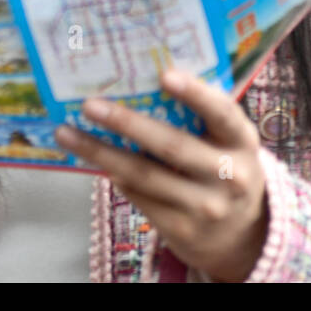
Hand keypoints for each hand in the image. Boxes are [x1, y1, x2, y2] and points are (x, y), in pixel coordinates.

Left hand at [55, 68, 268, 282]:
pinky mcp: (181, 230)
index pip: (222, 114)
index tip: (165, 74)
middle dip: (127, 123)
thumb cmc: (225, 169)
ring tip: (67, 133)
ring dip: (101, 153)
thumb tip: (143, 83)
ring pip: (144, 175)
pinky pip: (139, 196)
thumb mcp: (229, 143)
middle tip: (90, 105)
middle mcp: (229, 176)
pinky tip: (93, 159)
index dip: (196, 94)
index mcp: (243, 142)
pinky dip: (114, 174)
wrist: (243, 236)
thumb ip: (203, 117)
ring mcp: (205, 207)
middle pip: (172, 146)